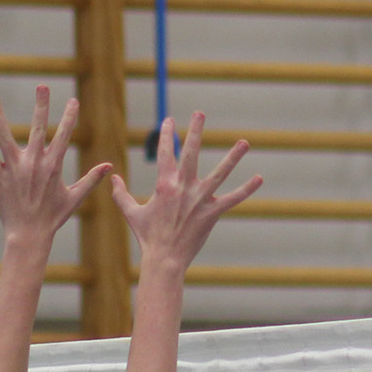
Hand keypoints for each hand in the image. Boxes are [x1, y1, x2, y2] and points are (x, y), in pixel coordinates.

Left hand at [0, 85, 111, 243]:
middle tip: (42, 85)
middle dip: (41, 105)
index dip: (70, 117)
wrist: (30, 234)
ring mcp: (15, 169)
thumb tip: (110, 167)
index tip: (73, 101)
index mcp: (54, 166)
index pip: (64, 135)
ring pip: (6, 136)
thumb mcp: (76, 197)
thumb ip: (92, 179)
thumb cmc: (53, 217)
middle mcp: (34, 163)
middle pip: (38, 127)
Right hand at [110, 112, 262, 266]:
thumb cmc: (148, 236)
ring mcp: (200, 200)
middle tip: (200, 113)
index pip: (166, 153)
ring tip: (245, 142)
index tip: (169, 120)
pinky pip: (233, 199)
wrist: (164, 258)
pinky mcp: (212, 213)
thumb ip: (120, 194)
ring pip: (220, 173)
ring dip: (233, 157)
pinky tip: (259, 178)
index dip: (167, 135)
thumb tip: (113, 178)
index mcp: (164, 185)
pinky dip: (246, 189)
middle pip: (191, 153)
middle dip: (195, 131)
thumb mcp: (131, 213)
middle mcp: (183, 188)